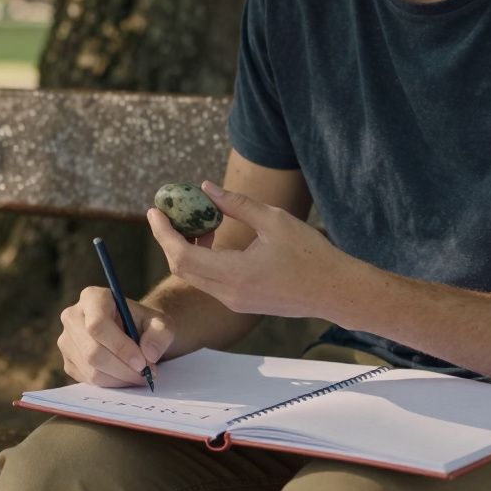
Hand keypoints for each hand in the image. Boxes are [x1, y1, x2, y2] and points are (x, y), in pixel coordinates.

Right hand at [57, 287, 174, 387]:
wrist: (134, 332)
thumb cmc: (145, 325)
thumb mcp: (161, 323)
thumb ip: (160, 334)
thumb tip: (148, 354)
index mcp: (92, 297)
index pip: (98, 325)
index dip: (120, 347)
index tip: (142, 362)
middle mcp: (72, 316)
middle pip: (92, 351)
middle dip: (122, 369)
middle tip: (146, 375)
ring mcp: (66, 341)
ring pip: (91, 370)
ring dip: (120, 379)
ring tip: (140, 376)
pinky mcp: (68, 362)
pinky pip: (88, 381)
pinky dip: (111, 384)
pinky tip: (125, 376)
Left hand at [147, 180, 354, 318]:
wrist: (336, 292)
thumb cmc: (311, 254)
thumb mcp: (273, 220)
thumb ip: (236, 204)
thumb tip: (205, 188)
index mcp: (235, 274)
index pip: (182, 255)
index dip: (163, 233)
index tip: (155, 210)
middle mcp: (229, 294)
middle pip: (181, 267)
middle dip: (169, 239)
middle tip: (169, 213)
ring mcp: (234, 302)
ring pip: (193, 275)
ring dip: (186, 248)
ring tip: (199, 221)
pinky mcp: (241, 303)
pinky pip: (209, 281)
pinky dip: (201, 259)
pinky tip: (213, 237)